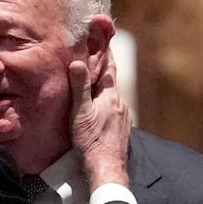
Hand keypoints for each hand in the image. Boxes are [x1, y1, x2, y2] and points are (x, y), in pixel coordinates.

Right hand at [68, 59, 129, 188]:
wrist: (106, 167)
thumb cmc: (90, 141)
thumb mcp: (80, 113)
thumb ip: (80, 88)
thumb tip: (78, 62)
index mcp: (110, 95)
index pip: (108, 67)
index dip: (105, 51)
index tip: (103, 36)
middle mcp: (121, 102)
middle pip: (111, 80)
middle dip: (102, 68)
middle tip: (95, 55)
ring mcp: (124, 115)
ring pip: (112, 95)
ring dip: (103, 87)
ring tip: (93, 82)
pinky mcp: (122, 127)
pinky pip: (114, 108)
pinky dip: (106, 102)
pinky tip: (99, 108)